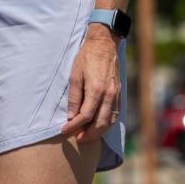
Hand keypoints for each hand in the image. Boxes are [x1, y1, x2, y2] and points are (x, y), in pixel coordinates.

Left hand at [61, 26, 121, 141]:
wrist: (104, 44)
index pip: (85, 115)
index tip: (64, 130)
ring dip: (99, 131)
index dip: (74, 126)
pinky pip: (115, 114)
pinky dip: (108, 123)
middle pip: (100, 123)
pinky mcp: (119, 93)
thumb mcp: (74, 75)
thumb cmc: (86, 58)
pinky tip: (99, 126)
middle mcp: (109, 95)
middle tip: (77, 138)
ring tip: (87, 136)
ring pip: (110, 121)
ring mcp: (116, 95)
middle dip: (89, 134)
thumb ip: (74, 97)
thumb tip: (71, 116)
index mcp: (96, 89)